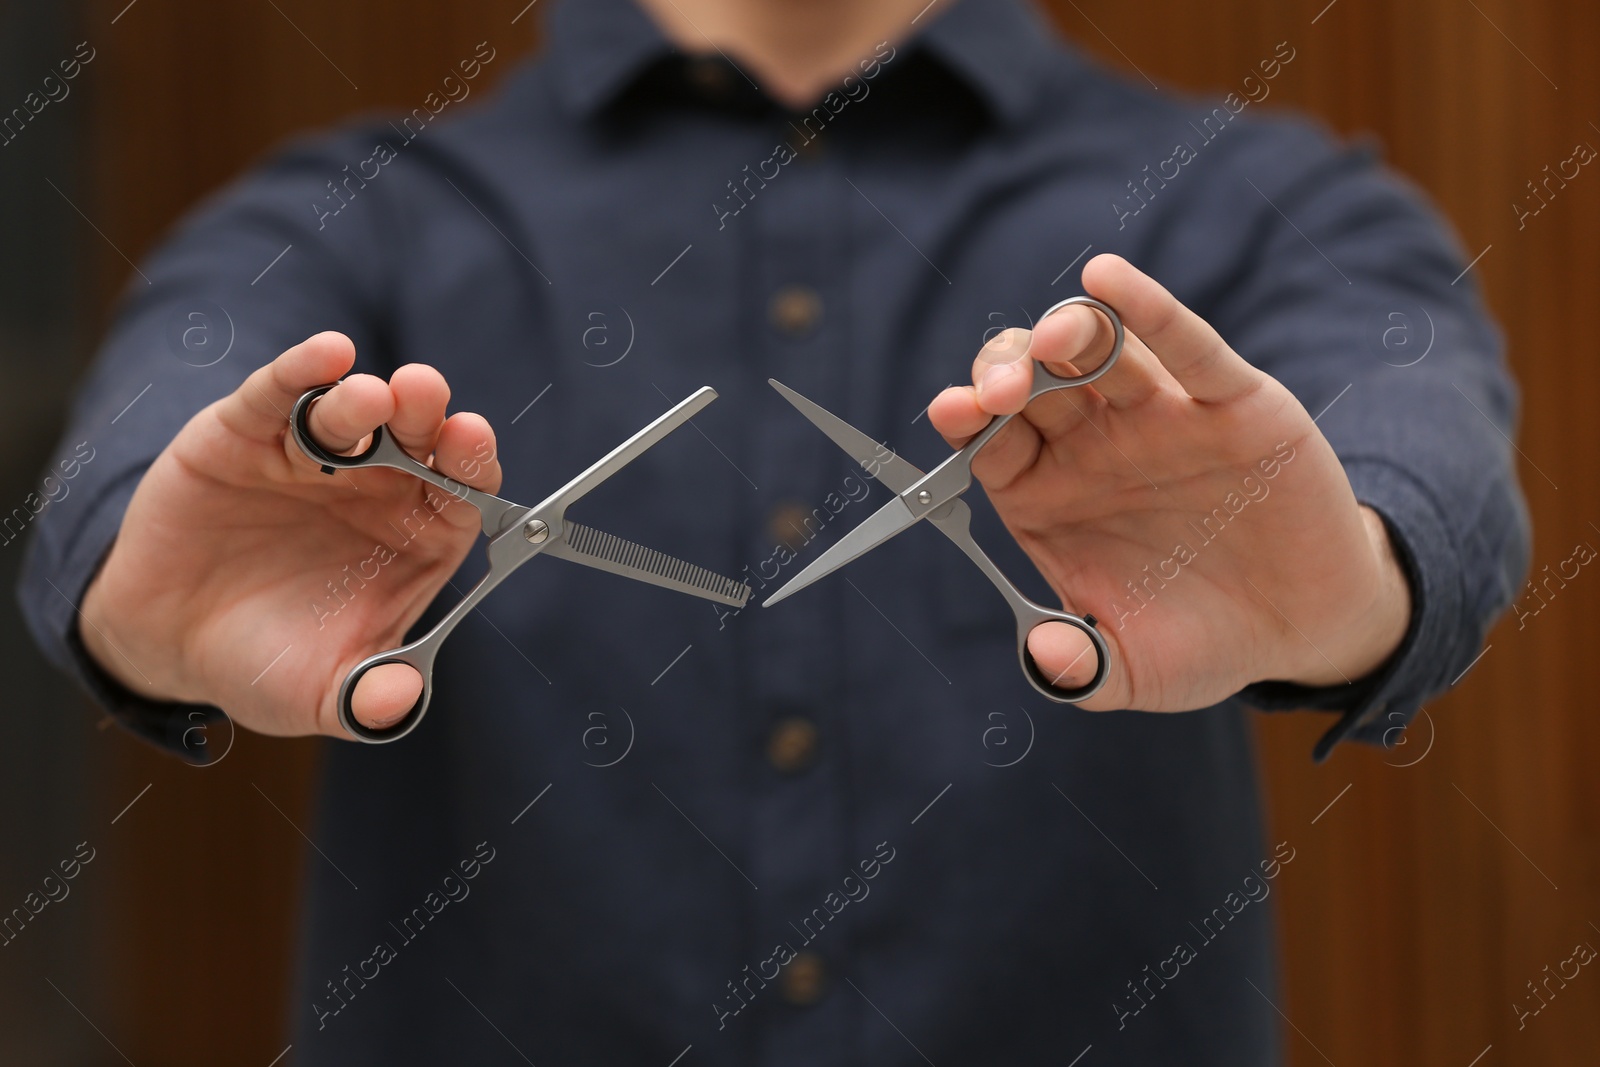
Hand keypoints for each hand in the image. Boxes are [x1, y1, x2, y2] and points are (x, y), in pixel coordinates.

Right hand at [78, 333, 502, 736]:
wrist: (167, 643)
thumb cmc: (264, 662)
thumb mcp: (319, 694)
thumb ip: (366, 700)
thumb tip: (401, 703)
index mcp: (414, 537)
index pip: (460, 491)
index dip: (471, 463)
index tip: (473, 441)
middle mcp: (375, 486)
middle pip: (416, 438)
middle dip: (428, 415)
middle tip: (429, 399)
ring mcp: (313, 456)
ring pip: (351, 412)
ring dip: (366, 398)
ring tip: (373, 399)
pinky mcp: (246, 433)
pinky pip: (278, 393)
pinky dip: (302, 369)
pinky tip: (328, 353)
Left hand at [926, 255, 1411, 711]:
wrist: (1306, 626)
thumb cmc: (1204, 640)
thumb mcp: (1135, 672)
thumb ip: (1082, 671)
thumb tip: (1045, 656)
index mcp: (1048, 495)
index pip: (990, 440)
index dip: (967, 419)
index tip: (951, 411)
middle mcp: (1094, 445)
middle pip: (1033, 381)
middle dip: (1006, 371)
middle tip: (999, 392)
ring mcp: (1160, 417)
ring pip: (1101, 351)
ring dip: (1070, 333)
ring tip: (1055, 341)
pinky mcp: (1232, 403)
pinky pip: (1189, 348)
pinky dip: (1149, 309)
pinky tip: (1109, 278)